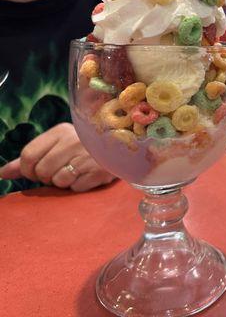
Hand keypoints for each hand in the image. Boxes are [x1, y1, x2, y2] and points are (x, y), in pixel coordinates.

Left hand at [0, 123, 114, 191]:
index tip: (37, 172)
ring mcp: (88, 156)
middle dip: (47, 178)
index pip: (28, 155)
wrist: (121, 147)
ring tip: (76, 173)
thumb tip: (2, 173)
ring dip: (64, 182)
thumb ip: (31, 158)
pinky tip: (87, 176)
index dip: (28, 170)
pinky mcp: (100, 171)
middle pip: (42, 171)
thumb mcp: (57, 145)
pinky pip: (76, 187)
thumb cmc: (83, 148)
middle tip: (60, 172)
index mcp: (60, 131)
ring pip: (58, 181)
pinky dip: (79, 186)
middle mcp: (73, 141)